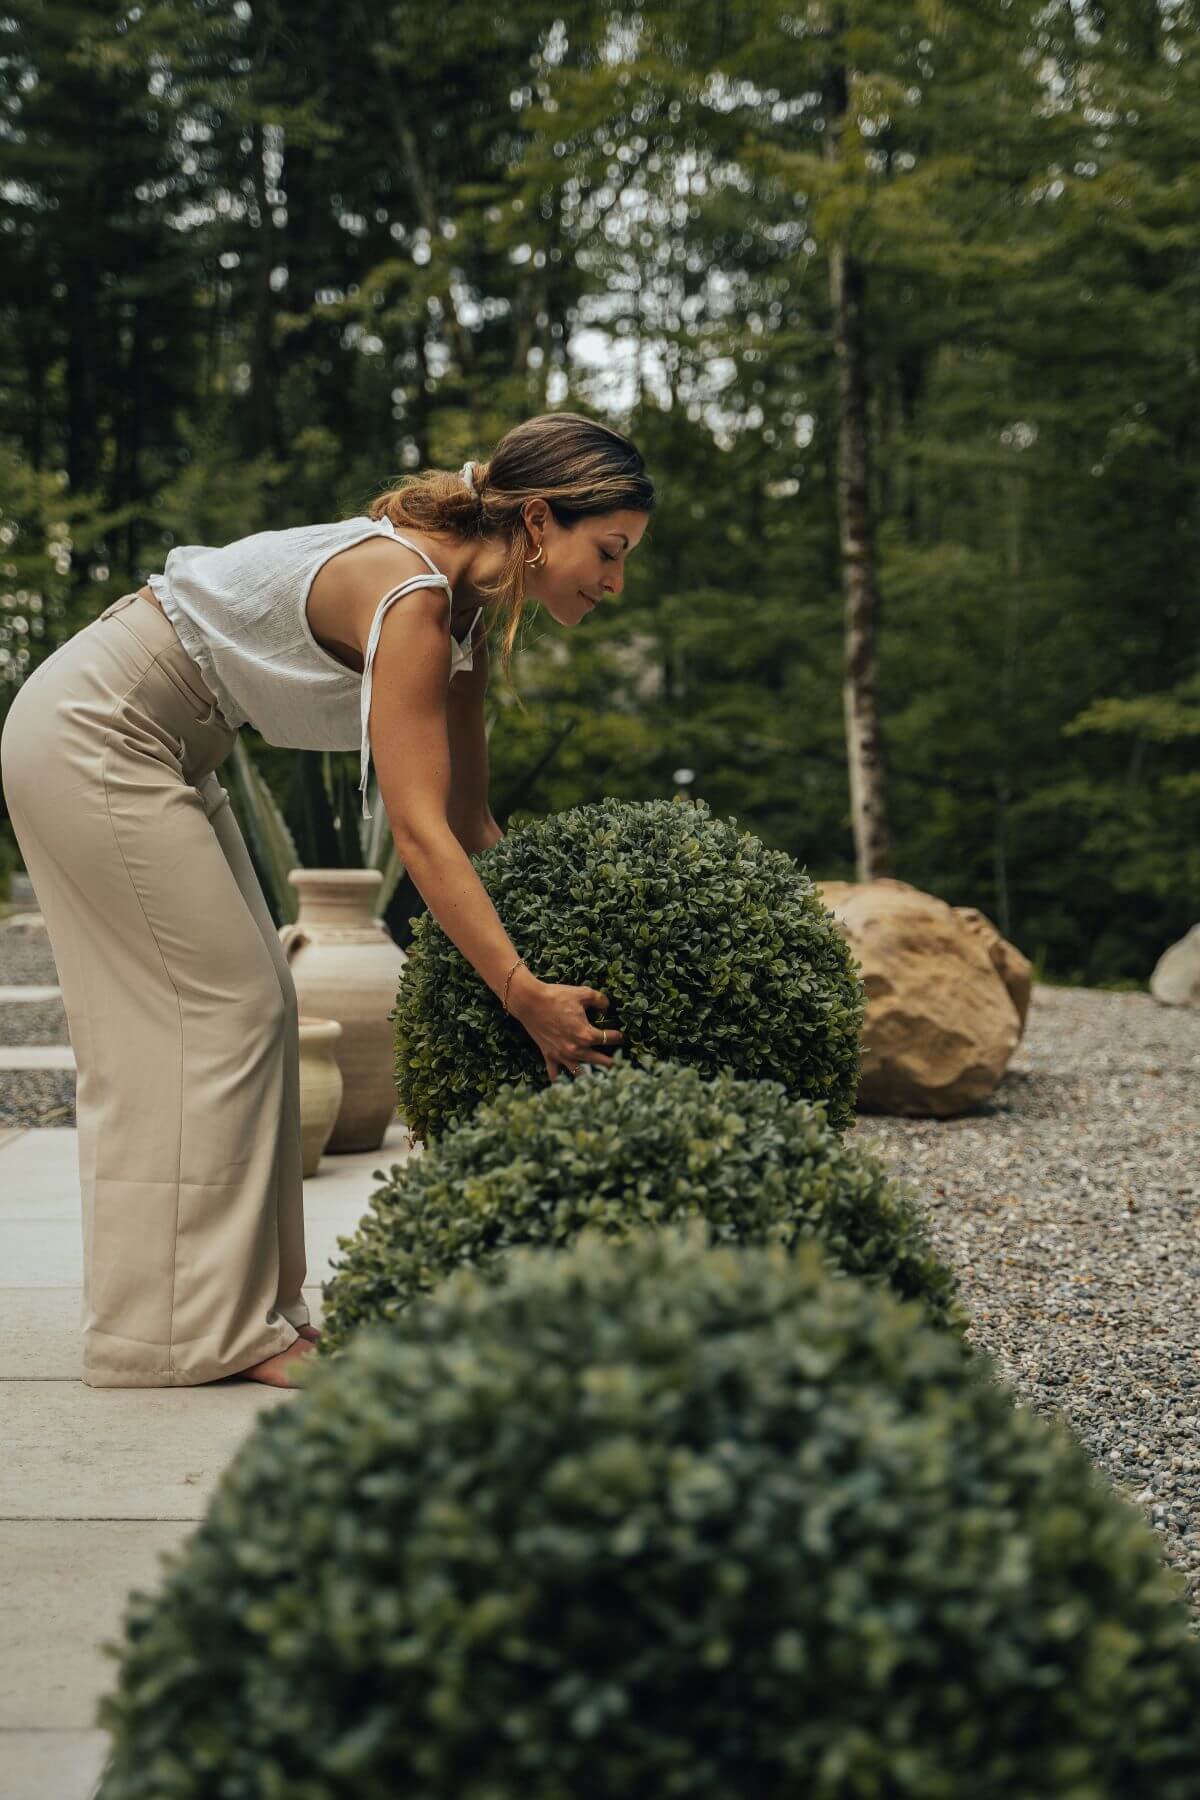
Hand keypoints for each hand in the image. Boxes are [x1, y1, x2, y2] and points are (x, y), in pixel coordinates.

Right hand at [508, 977, 623, 1082]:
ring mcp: (562, 1054)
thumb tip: (606, 1006)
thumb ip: (599, 999)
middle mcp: (576, 1049)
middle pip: (599, 1060)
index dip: (618, 1036)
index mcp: (587, 1034)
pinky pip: (555, 1072)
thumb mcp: (583, 993)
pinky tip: (562, 1083)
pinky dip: (559, 1079)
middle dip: (609, 1062)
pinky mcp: (549, 1055)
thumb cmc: (556, 997)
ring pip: (579, 1071)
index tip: (621, 1036)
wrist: (530, 1002)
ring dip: (589, 1074)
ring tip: (596, 1077)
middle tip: (616, 1064)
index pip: (609, 1039)